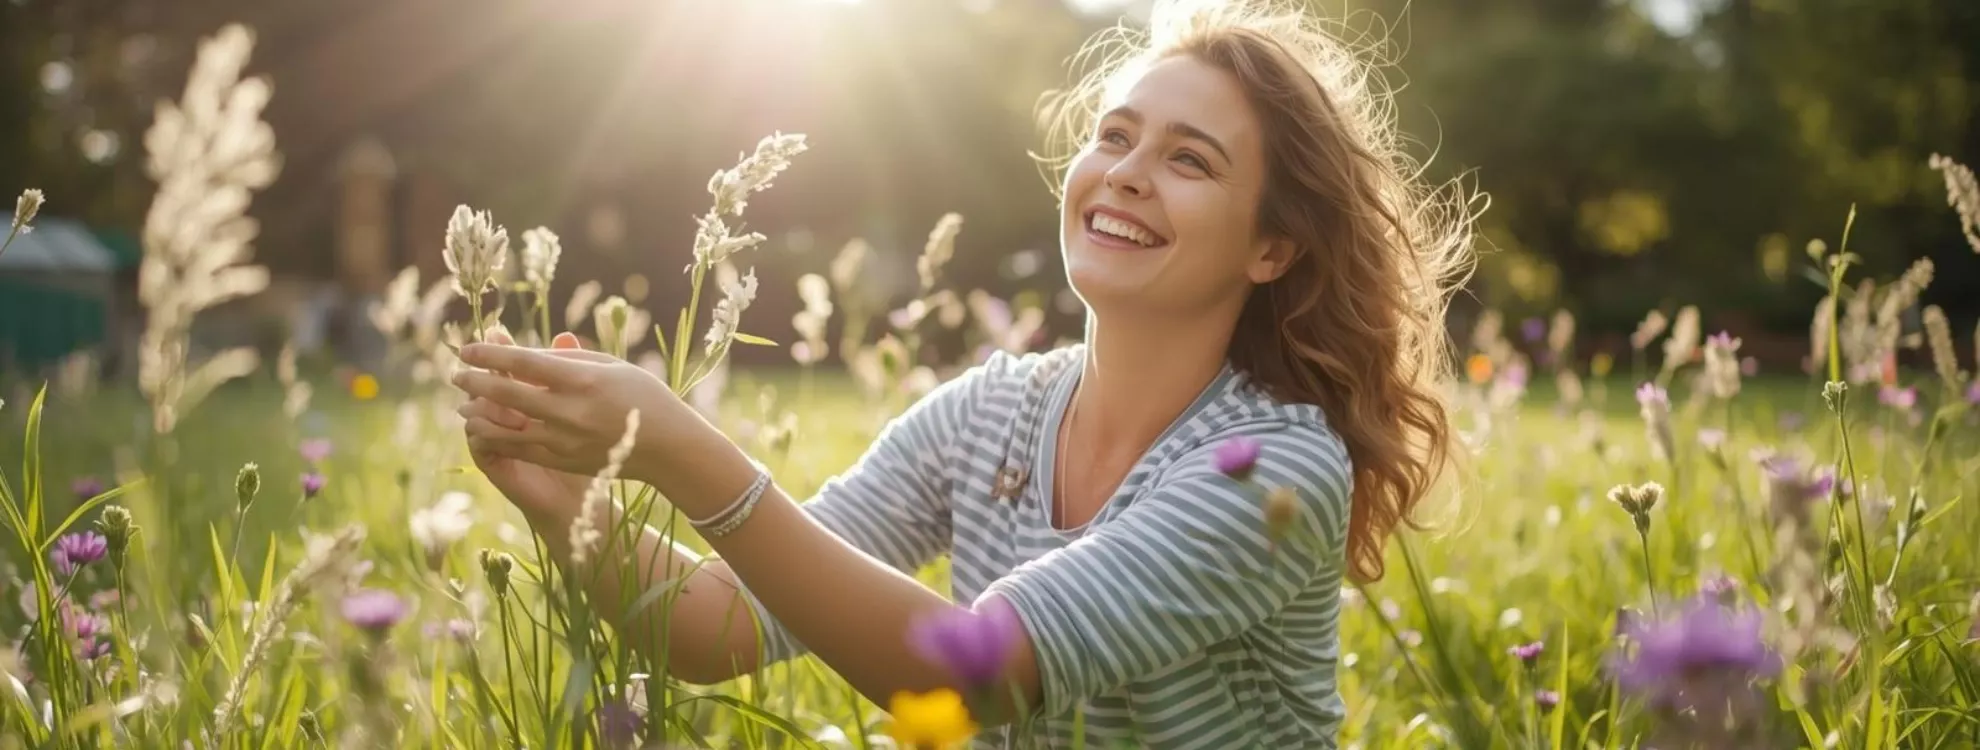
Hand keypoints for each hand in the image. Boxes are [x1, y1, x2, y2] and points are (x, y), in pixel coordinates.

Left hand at [451, 333, 715, 493]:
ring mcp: (567, 440)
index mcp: (584, 380)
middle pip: (508, 394)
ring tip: (463, 404)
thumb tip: (528, 353)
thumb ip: (568, 357)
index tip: (467, 348)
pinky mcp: (566, 461)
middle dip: (476, 382)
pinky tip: (483, 429)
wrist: (669, 448)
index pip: (524, 363)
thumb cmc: (644, 396)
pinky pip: (520, 449)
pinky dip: (497, 438)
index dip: (490, 354)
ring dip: (480, 414)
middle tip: (455, 373)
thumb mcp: (612, 366)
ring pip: (507, 427)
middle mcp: (572, 411)